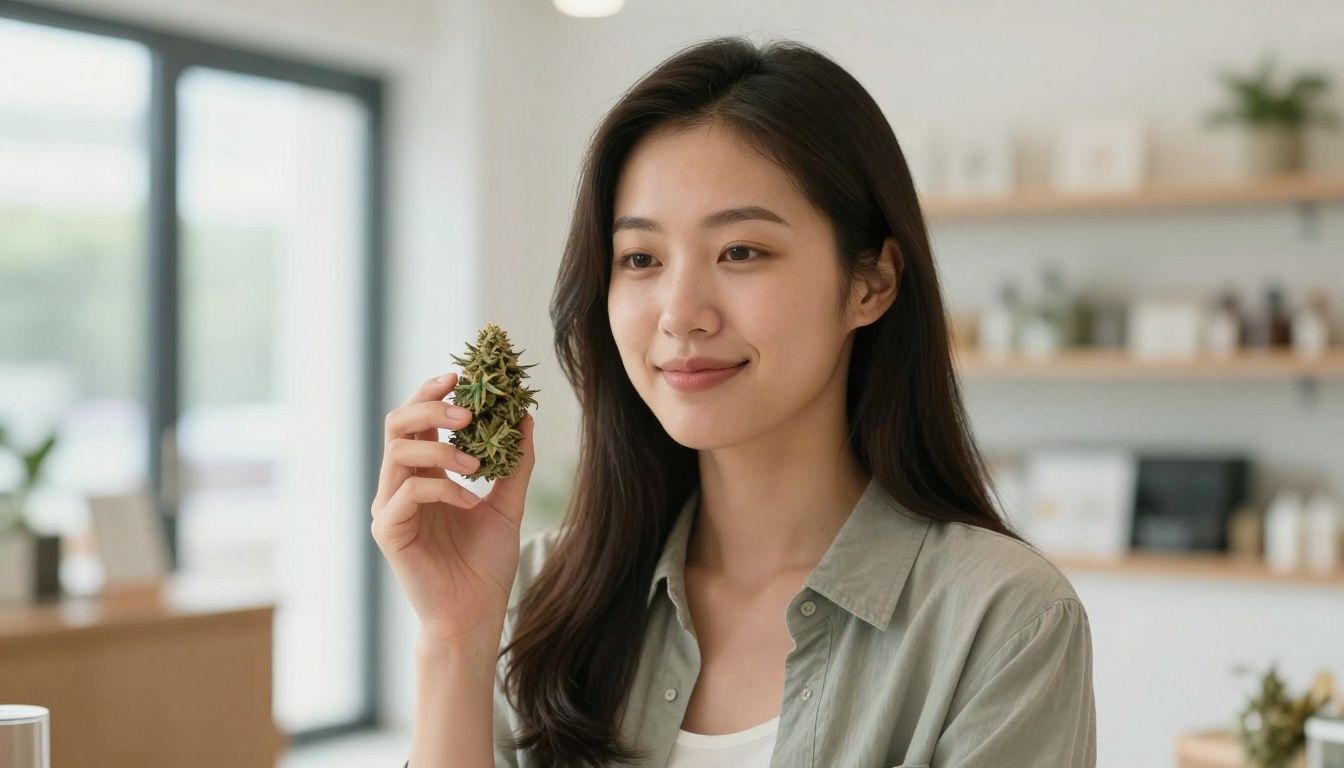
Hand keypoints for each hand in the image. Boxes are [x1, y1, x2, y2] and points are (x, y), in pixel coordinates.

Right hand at [371, 372, 536, 645]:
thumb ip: (514, 462)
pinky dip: (444, 489)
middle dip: (431, 408)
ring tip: (478, 462)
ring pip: (400, 452)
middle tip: (468, 411)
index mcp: (423, 474)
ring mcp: (389, 508)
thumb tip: (524, 415)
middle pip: (398, 424)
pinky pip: (408, 492)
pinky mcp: (388, 531)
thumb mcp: (508, 503)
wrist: (476, 613)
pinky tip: (472, 502)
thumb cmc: (486, 563)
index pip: (417, 420)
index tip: (460, 376)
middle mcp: (399, 486)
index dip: (432, 392)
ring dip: (443, 449)